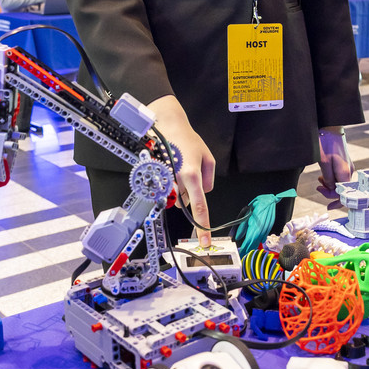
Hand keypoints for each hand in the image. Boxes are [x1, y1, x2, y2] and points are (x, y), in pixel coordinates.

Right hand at [148, 94, 214, 245]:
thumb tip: (203, 192)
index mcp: (192, 175)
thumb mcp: (208, 158)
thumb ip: (209, 179)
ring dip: (185, 183)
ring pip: (181, 193)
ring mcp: (166, 179)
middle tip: (192, 167)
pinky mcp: (159, 177)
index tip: (204, 242)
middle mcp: (177, 179)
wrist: (167, 126)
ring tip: (183, 162)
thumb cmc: (188, 139)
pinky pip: (173, 187)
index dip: (202, 227)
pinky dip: (176, 179)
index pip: (200, 207)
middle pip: (190, 199)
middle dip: (193, 190)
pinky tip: (176, 163)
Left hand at [317, 127, 352, 199]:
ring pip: (341, 184)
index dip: (335, 202)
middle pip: (342, 190)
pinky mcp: (346, 164)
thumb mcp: (324, 163)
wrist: (331, 128)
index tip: (326, 204)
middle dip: (330, 192)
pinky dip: (332, 179)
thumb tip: (332, 190)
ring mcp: (349, 167)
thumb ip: (329, 179)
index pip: (344, 195)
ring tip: (320, 179)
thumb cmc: (326, 144)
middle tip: (318, 187)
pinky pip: (341, 177)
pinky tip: (324, 175)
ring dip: (330, 185)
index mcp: (345, 173)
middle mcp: (350, 172)